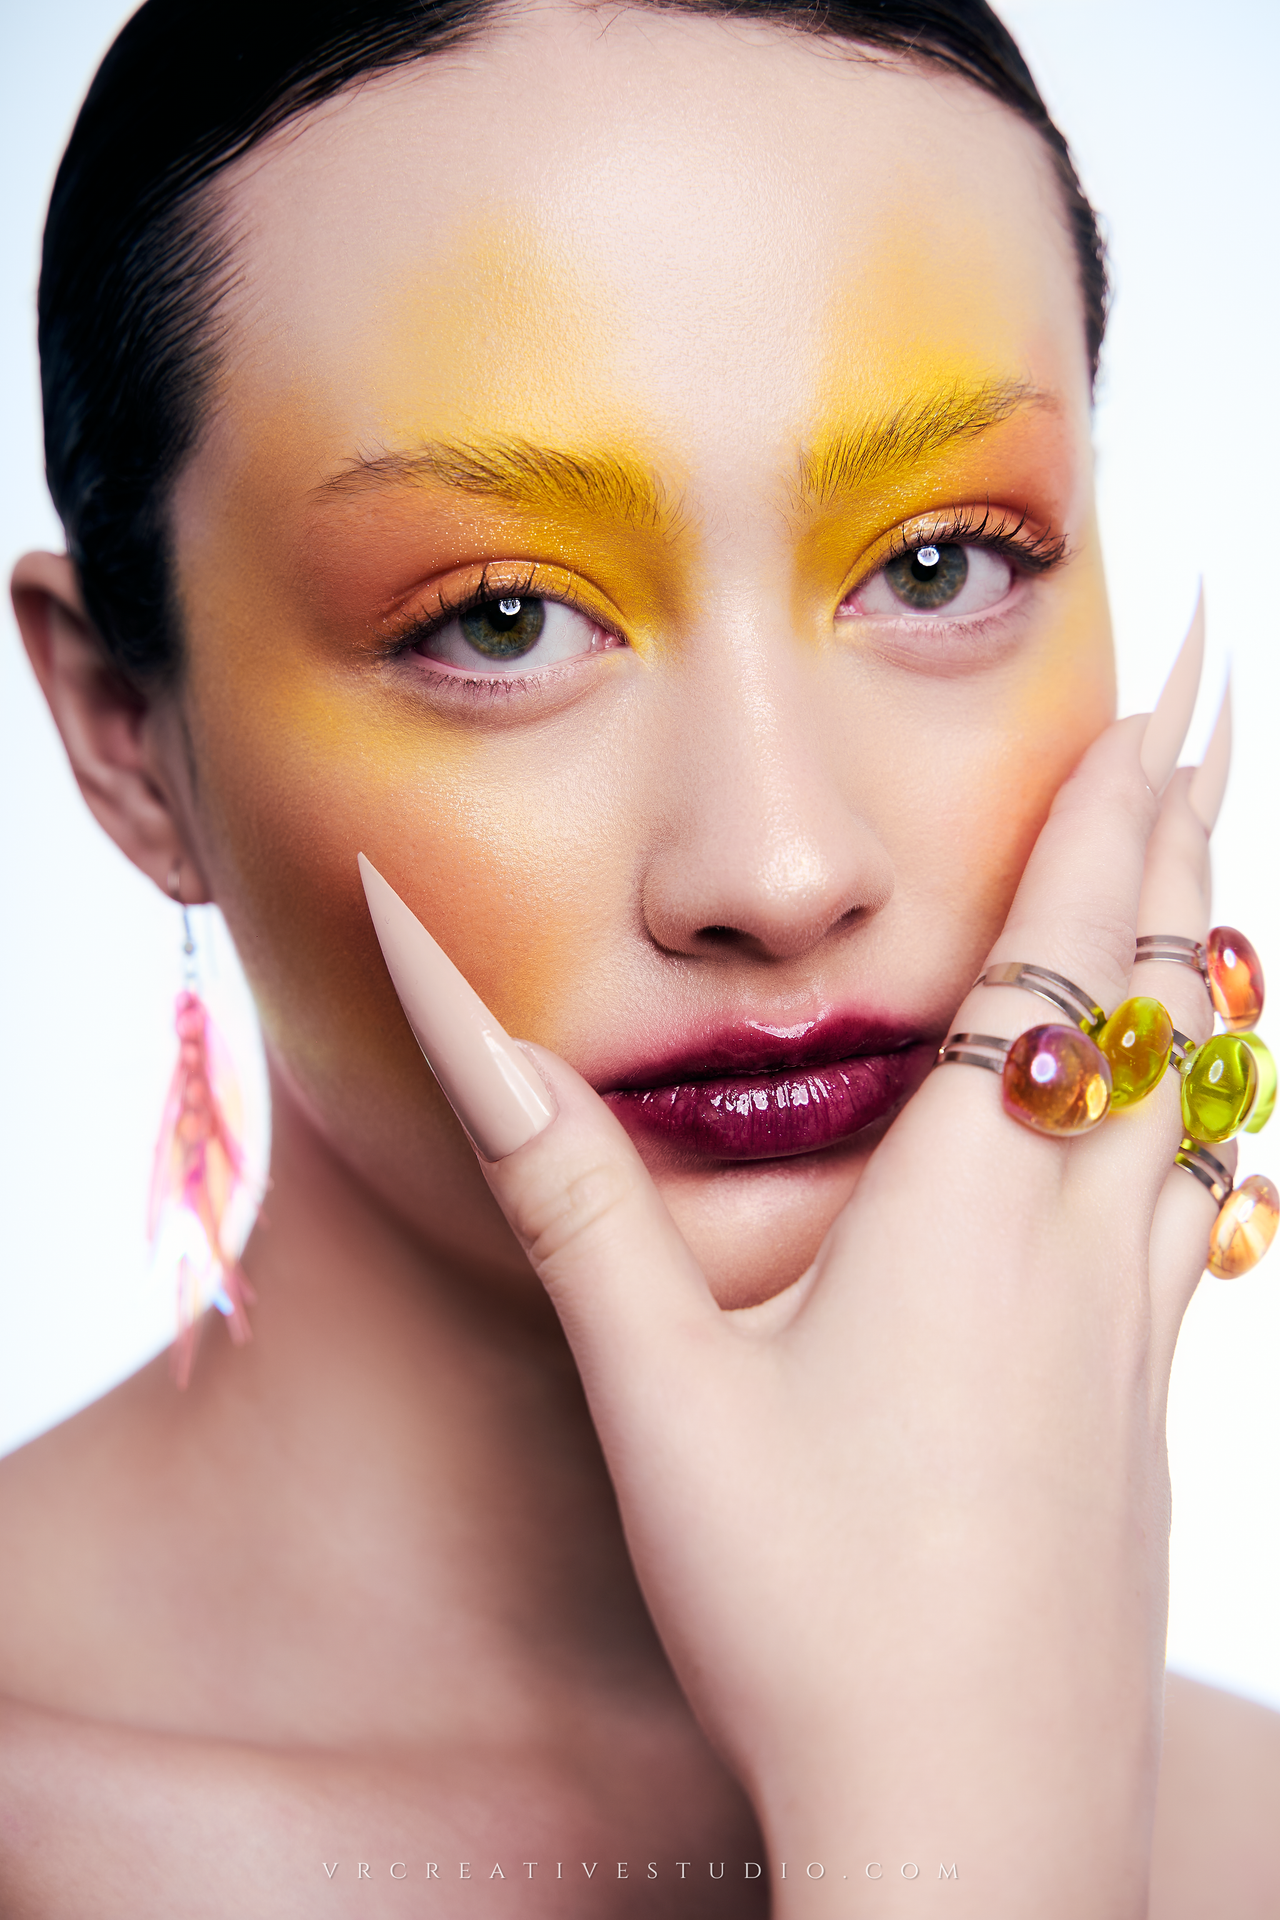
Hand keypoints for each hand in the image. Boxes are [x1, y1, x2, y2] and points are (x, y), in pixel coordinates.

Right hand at [359, 669, 1231, 1915]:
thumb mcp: (654, 1386)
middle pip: (1168, 1000)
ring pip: (1206, 1099)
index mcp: (965, 1210)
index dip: (1115, 815)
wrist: (972, 1822)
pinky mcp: (1145, 1405)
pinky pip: (1201, 1208)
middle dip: (1185, 843)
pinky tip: (1186, 1131)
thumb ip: (563, 1189)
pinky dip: (1203, 1111)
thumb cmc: (805, 1605)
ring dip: (1203, 971)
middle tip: (1215, 717)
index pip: (1064, 959)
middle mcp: (1078, 1244)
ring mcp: (1133, 1331)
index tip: (1161, 697)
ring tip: (1206, 885)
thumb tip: (452, 1018)